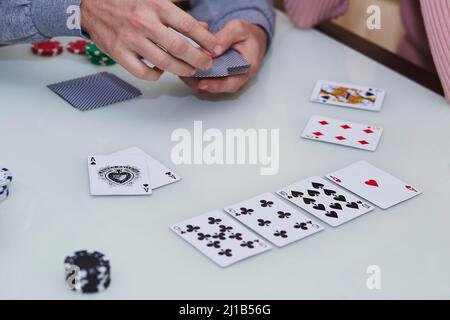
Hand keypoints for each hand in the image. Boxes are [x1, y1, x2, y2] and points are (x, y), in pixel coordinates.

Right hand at [80, 0, 220, 80]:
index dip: (205, 39)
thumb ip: (178, 14)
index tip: (215, 48)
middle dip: (198, 59)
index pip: (188, 25)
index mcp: (155, 5)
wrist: (89, 3)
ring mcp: (130, 39)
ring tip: (190, 71)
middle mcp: (144, 23)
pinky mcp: (118, 53)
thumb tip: (203, 28)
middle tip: (206, 64)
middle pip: (179, 48)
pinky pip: (143, 73)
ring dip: (182, 70)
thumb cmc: (126, 1)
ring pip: (164, 63)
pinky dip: (156, 75)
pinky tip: (161, 70)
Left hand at [180, 19, 267, 93]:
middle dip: (199, 83)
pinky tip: (185, 66)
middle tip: (185, 75)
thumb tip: (213, 49)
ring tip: (182, 70)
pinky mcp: (217, 78)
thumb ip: (226, 37)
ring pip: (208, 88)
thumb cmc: (246, 35)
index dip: (216, 86)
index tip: (202, 83)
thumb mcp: (238, 29)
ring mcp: (226, 80)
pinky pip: (204, 82)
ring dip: (194, 81)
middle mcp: (236, 78)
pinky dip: (194, 76)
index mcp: (246, 69)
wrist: (249, 39)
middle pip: (216, 89)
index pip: (231, 84)